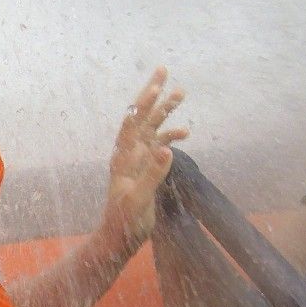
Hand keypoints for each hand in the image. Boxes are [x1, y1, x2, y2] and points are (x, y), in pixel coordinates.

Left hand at [100, 67, 188, 254]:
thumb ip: (152, 174)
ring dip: (165, 110)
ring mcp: (138, 159)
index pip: (132, 123)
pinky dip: (171, 136)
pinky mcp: (147, 168)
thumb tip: (167, 148)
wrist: (120, 237)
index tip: (156, 86)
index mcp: (123, 157)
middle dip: (152, 93)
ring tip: (181, 92)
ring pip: (152, 127)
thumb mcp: (139, 199)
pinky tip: (185, 133)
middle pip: (141, 116)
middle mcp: (129, 153)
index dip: (143, 104)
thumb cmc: (125, 221)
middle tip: (163, 69)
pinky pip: (159, 145)